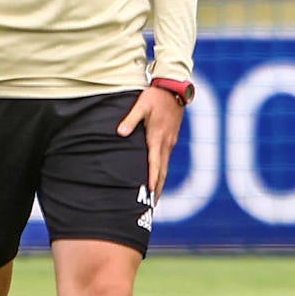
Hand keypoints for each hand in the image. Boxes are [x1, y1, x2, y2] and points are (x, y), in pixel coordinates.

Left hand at [117, 85, 185, 201]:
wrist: (174, 89)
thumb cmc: (156, 97)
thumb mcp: (141, 105)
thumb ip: (130, 119)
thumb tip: (120, 133)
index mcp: (157, 137)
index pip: (155, 163)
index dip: (153, 178)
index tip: (151, 193)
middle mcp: (166, 143)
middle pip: (163, 171)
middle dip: (158, 189)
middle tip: (153, 206)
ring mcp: (170, 142)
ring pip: (165, 167)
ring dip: (161, 183)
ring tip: (155, 198)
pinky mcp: (170, 139)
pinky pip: (166, 160)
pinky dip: (162, 172)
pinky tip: (158, 178)